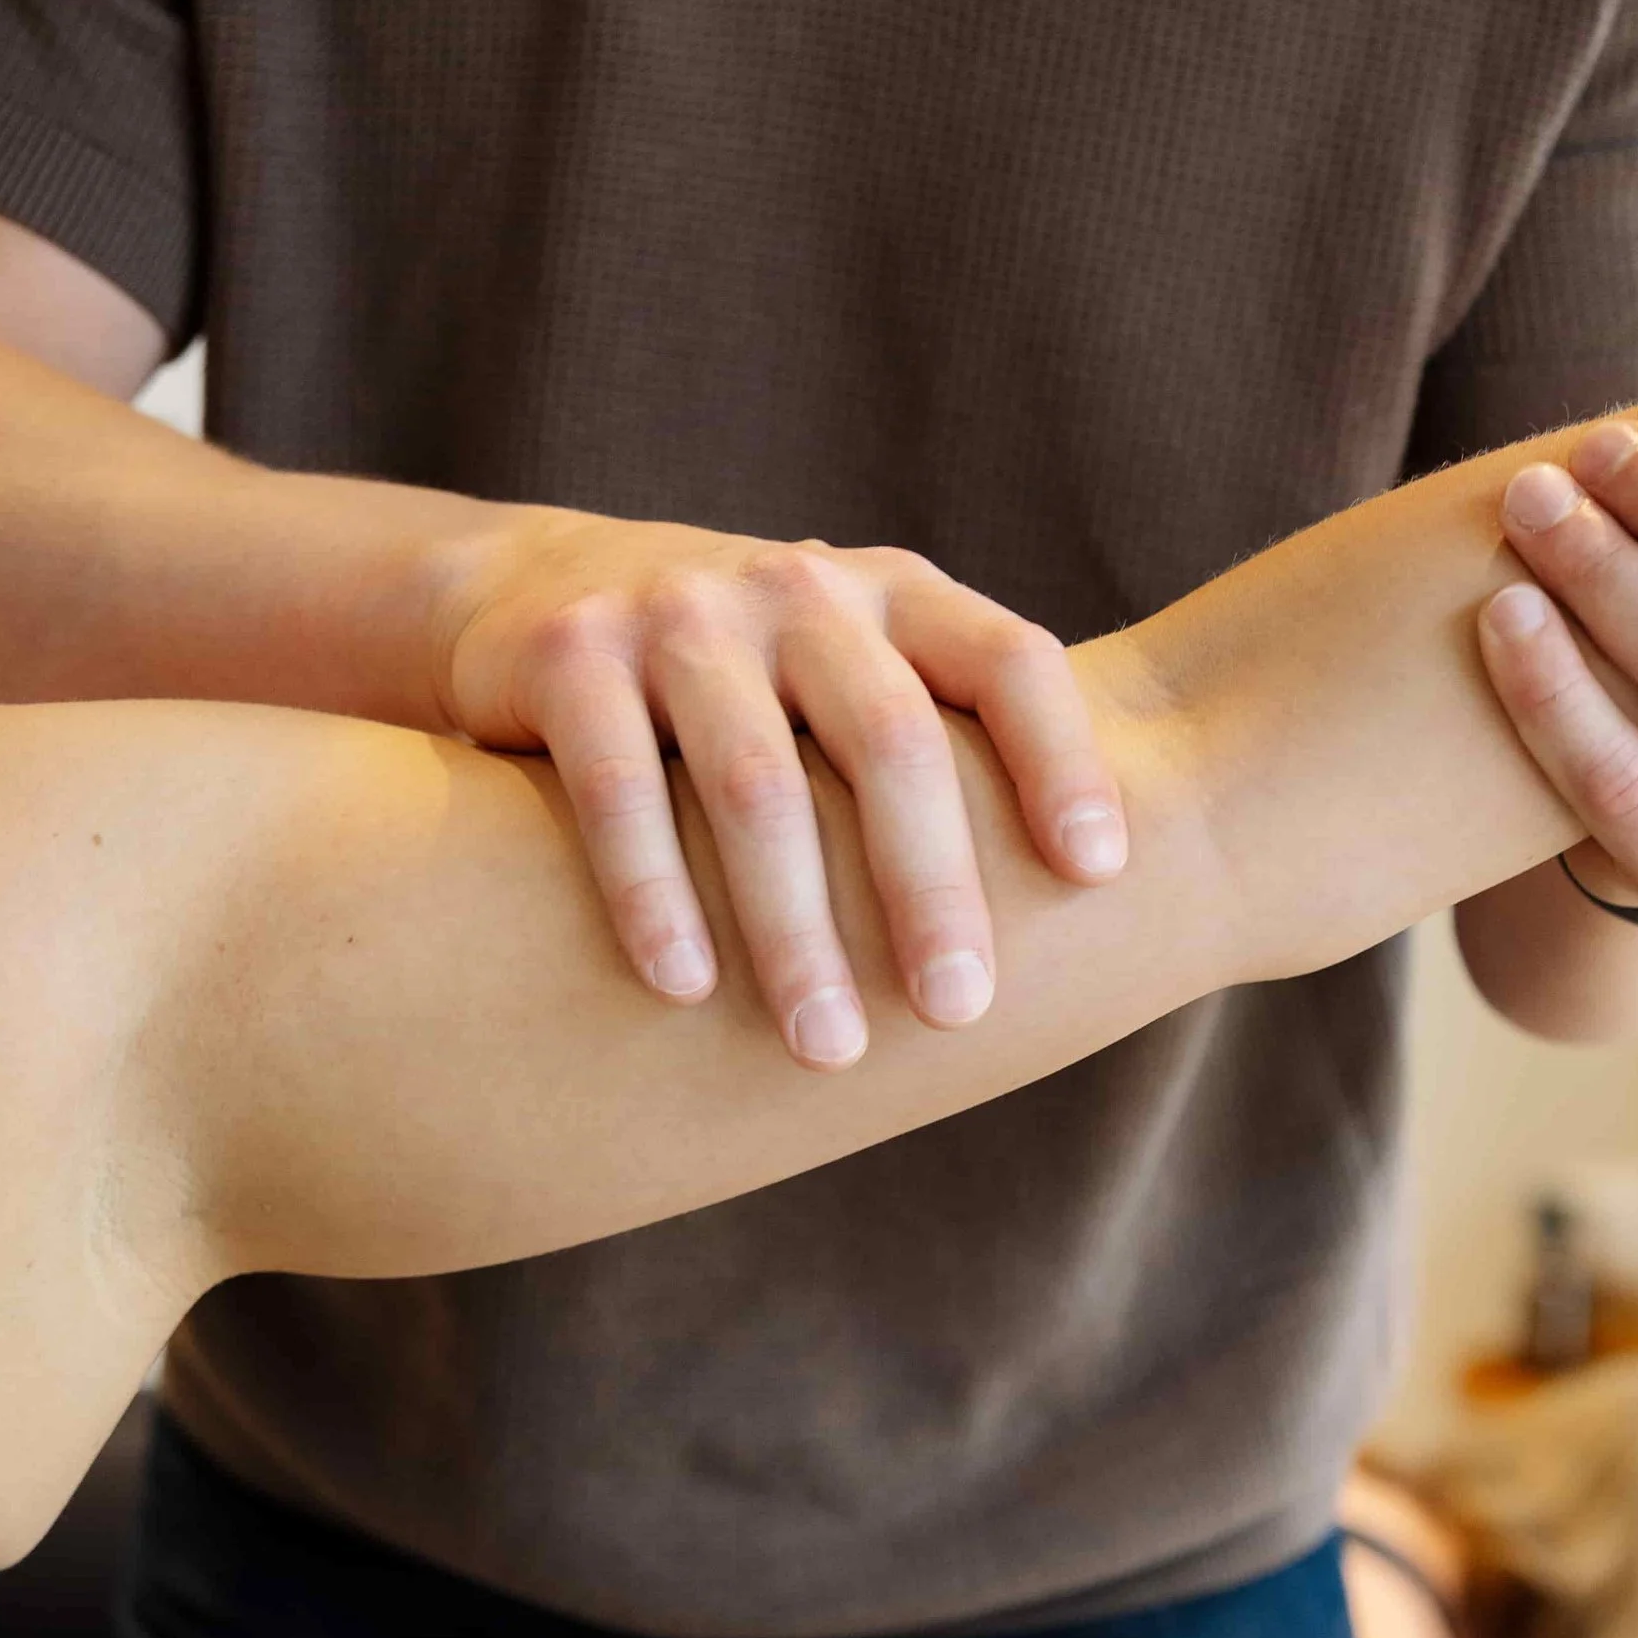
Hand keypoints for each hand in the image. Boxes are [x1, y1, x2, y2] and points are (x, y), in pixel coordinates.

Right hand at [430, 515, 1125, 1058]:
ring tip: (828, 1048)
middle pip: (890, 739)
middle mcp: (800, 589)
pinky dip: (653, 895)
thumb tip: (1099, 912)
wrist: (538, 594)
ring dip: (795, 930)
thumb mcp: (857, 674)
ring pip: (756, 784)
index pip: (1008, 662)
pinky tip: (687, 989)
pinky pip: (620, 789)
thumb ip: (949, 747)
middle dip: (930, 887)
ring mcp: (681, 615)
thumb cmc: (754, 682)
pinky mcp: (570, 656)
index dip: (1063, 761)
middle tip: (959, 1012)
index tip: (1098, 878)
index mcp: (898, 593)